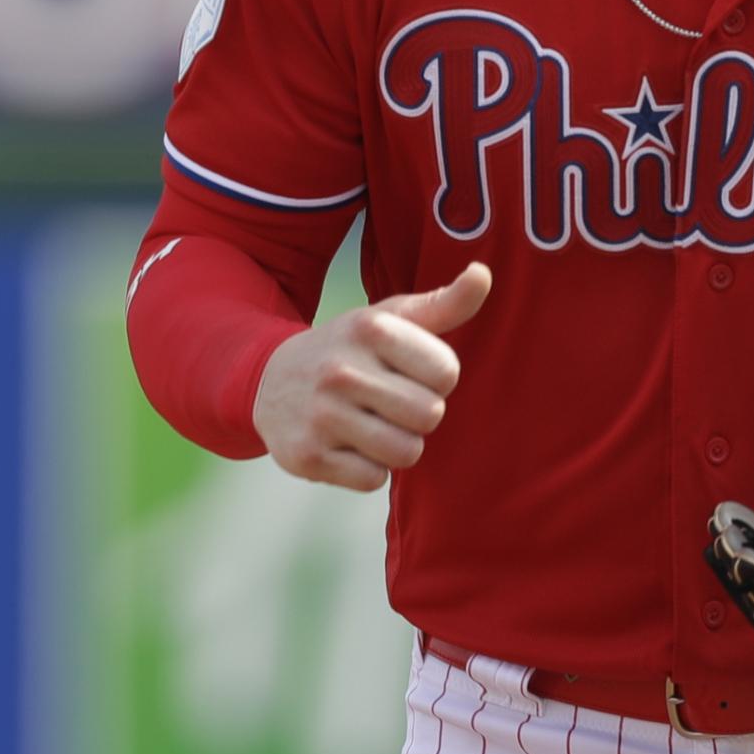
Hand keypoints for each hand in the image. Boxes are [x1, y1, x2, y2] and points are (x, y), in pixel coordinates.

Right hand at [252, 262, 491, 490]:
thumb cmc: (351, 349)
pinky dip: (369, 469)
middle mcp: (341, 371)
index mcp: (369, 329)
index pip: (446, 372)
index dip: (436, 379)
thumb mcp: (391, 319)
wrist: (270, 380)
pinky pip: (374, 479)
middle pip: (430, 415)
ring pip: (406, 452)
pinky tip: (347, 445)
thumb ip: (445, 303)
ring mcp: (321, 415)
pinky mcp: (307, 456)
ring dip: (398, 445)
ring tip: (372, 424)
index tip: (409, 372)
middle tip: (390, 402)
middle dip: (419, 415)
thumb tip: (483, 274)